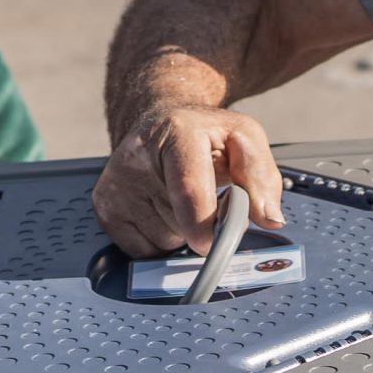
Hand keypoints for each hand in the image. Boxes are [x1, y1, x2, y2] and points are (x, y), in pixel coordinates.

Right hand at [92, 104, 286, 257]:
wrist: (158, 122)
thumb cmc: (203, 134)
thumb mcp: (244, 139)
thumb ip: (262, 178)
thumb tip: (269, 218)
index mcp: (179, 132)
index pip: (189, 190)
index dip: (204, 225)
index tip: (214, 243)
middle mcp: (138, 155)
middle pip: (180, 224)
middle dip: (202, 224)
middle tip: (206, 198)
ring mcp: (116, 183)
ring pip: (162, 241)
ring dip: (180, 232)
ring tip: (179, 199)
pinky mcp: (103, 205)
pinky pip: (141, 250)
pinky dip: (158, 240)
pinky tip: (160, 210)